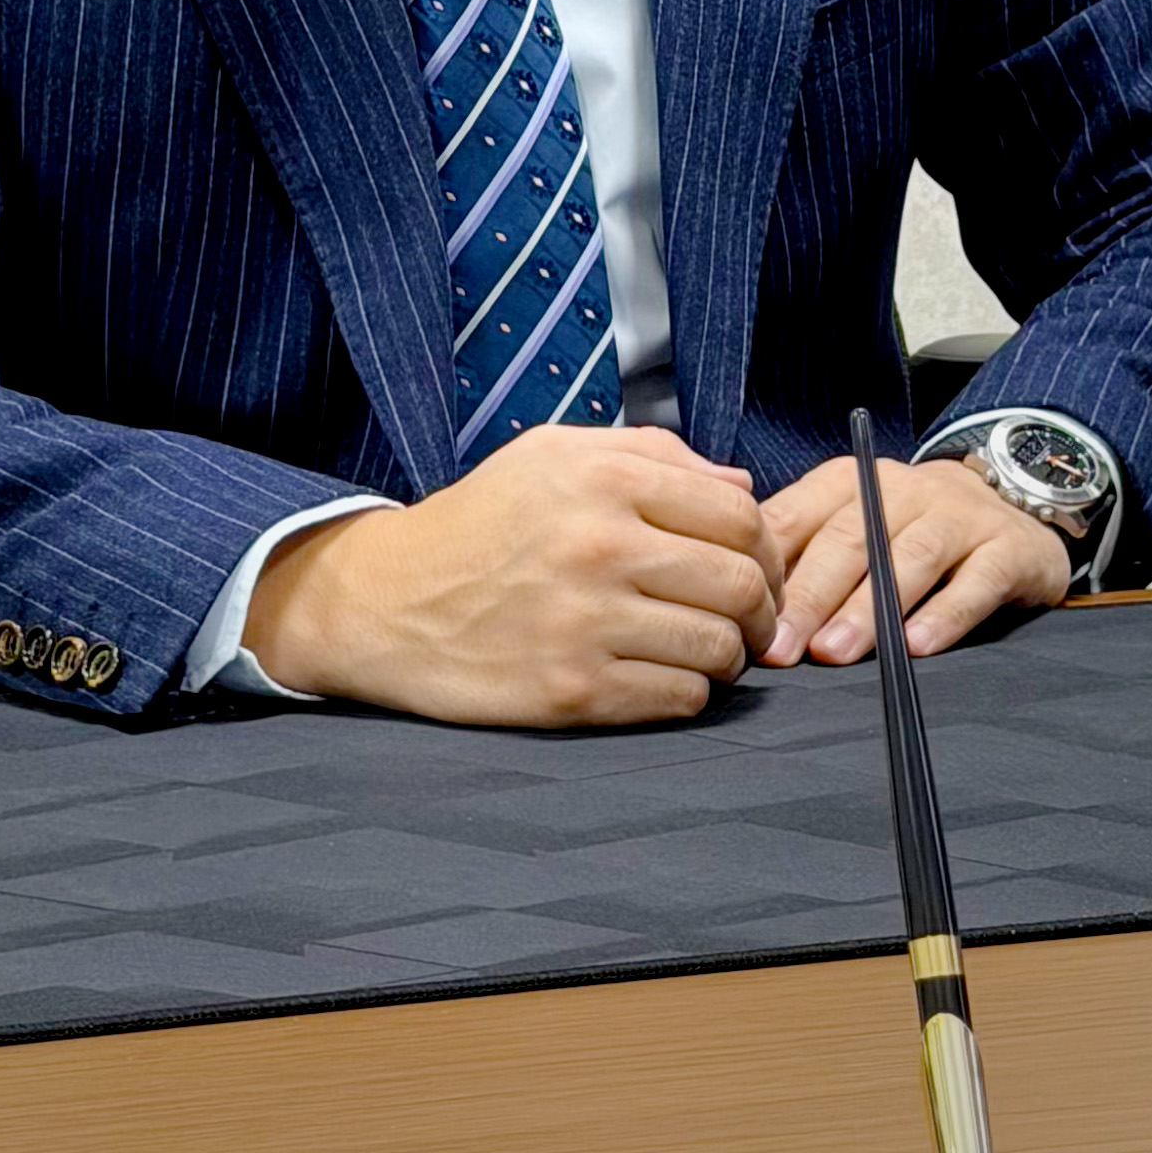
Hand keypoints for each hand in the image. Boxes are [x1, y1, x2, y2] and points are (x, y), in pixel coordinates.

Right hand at [241, 425, 784, 726]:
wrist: (385, 601)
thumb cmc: (480, 522)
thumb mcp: (552, 454)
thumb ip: (651, 454)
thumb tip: (741, 486)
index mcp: (603, 479)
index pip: (739, 517)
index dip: (766, 549)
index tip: (757, 570)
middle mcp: (599, 545)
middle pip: (741, 584)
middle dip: (759, 609)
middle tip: (747, 621)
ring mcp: (586, 622)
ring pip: (718, 648)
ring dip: (726, 656)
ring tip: (703, 651)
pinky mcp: (571, 690)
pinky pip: (678, 699)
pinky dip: (686, 693)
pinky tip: (659, 676)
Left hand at [759, 455, 1069, 666]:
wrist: (1008, 507)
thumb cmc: (906, 528)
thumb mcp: (850, 524)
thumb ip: (798, 551)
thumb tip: (732, 595)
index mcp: (849, 481)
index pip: (799, 517)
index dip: (770, 569)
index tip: (742, 614)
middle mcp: (902, 489)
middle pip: (849, 540)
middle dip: (810, 597)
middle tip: (781, 647)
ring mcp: (959, 515)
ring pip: (908, 558)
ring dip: (868, 608)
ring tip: (836, 651)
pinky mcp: (1008, 548)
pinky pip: (977, 581)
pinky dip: (946, 616)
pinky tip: (917, 647)